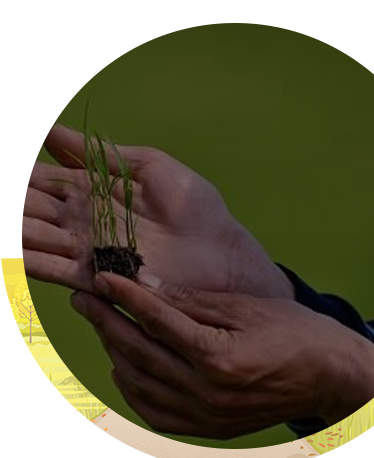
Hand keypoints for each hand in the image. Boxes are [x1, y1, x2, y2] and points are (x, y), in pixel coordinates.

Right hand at [24, 124, 292, 297]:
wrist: (220, 252)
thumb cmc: (195, 208)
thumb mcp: (149, 166)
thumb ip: (102, 154)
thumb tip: (51, 131)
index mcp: (98, 193)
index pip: (48, 181)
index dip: (24, 175)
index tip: (8, 167)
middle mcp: (88, 223)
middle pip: (36, 211)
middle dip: (14, 206)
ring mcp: (92, 251)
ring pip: (38, 239)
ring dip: (15, 233)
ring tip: (2, 226)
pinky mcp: (100, 278)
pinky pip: (55, 270)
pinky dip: (29, 262)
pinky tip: (10, 252)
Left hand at [71, 271, 373, 438]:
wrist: (328, 374)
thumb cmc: (292, 330)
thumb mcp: (245, 306)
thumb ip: (192, 300)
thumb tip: (147, 287)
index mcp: (219, 357)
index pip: (158, 321)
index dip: (126, 296)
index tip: (102, 277)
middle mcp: (207, 393)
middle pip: (140, 353)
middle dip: (107, 322)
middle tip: (84, 298)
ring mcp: (206, 416)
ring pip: (139, 386)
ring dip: (114, 353)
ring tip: (102, 325)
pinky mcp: (210, 429)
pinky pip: (155, 413)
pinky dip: (133, 388)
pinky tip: (124, 366)